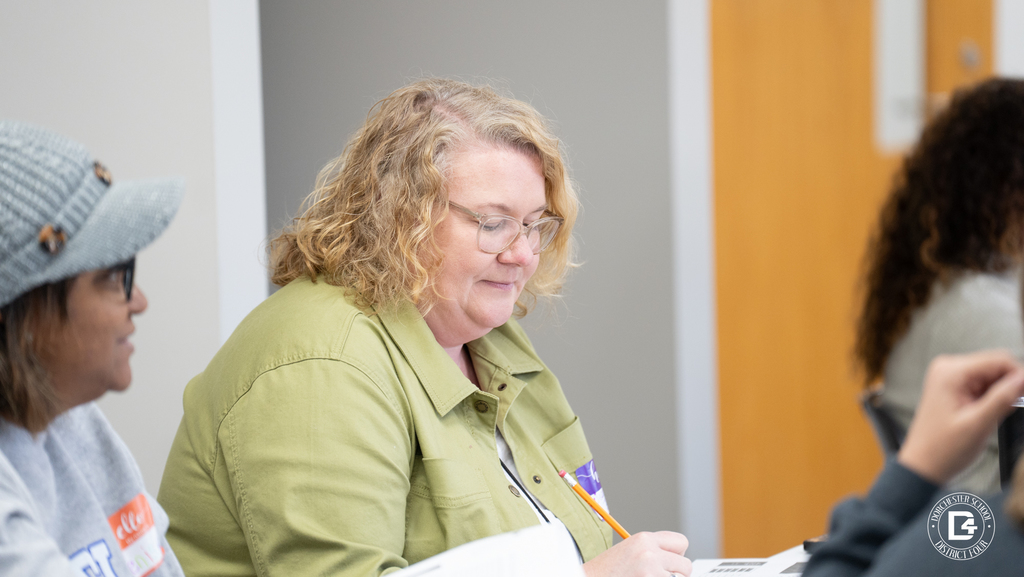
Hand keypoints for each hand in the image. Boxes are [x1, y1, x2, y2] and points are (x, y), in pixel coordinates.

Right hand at [582, 531, 691, 576]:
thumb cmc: (605, 572)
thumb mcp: (628, 553)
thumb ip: (651, 552)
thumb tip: (678, 563)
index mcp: (644, 539)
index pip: (681, 542)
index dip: (677, 556)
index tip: (668, 564)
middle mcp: (649, 552)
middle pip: (685, 565)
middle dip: (676, 575)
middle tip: (657, 576)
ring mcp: (650, 570)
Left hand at [897, 350, 1023, 484]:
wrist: (924, 464)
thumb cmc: (943, 449)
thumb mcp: (978, 424)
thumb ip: (1003, 398)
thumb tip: (1023, 377)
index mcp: (950, 372)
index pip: (999, 360)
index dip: (1020, 376)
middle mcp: (948, 369)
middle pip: (996, 365)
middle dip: (1011, 386)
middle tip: (1014, 408)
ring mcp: (950, 377)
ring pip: (993, 376)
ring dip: (1002, 393)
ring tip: (994, 416)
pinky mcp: (954, 387)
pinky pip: (984, 385)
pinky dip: (994, 398)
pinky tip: (989, 414)